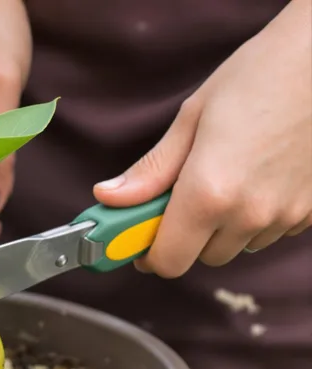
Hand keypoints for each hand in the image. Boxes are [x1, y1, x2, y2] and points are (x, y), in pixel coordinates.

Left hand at [93, 0, 311, 277]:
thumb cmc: (259, 76)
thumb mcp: (192, 118)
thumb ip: (151, 170)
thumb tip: (108, 198)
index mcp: (208, 194)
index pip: (169, 262)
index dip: (150, 255)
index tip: (140, 237)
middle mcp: (249, 214)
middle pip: (202, 257)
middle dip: (186, 236)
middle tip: (182, 195)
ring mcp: (285, 215)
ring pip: (238, 246)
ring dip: (223, 227)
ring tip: (227, 175)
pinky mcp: (311, 211)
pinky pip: (270, 231)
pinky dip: (256, 217)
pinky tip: (258, 176)